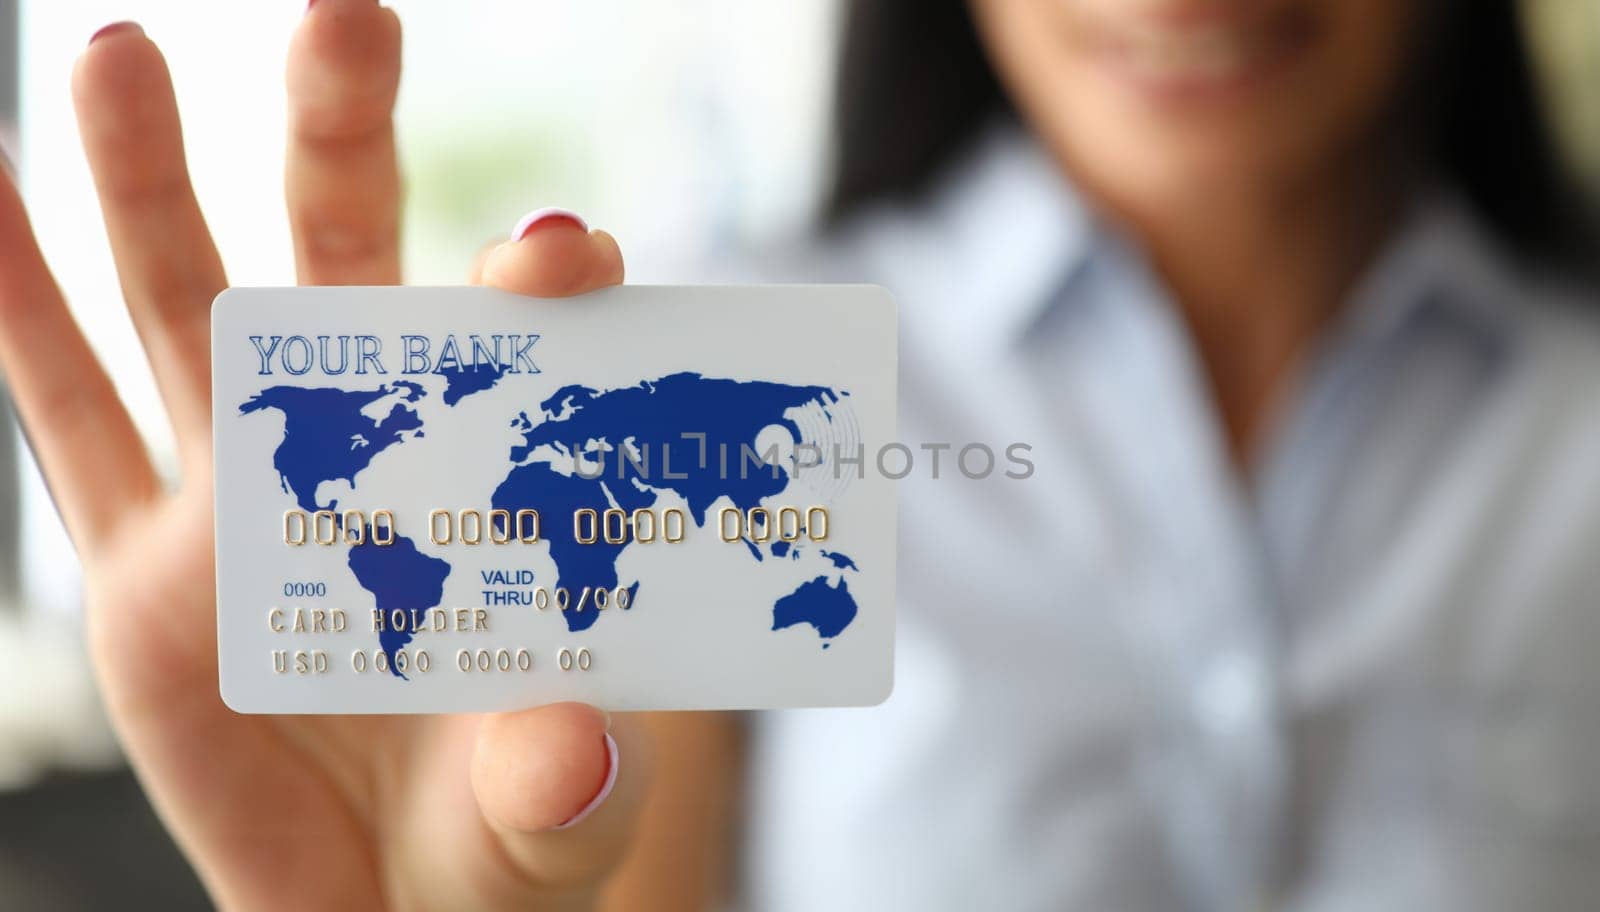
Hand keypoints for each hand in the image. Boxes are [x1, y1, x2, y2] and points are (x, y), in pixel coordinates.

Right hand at [0, 4, 642, 908]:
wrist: (395, 908)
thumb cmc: (504, 840)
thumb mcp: (548, 818)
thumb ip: (562, 785)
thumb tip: (575, 754)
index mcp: (489, 486)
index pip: (523, 350)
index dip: (542, 285)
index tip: (566, 253)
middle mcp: (365, 458)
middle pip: (350, 264)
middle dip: (343, 140)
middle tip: (348, 15)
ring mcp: (243, 495)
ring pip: (188, 306)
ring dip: (151, 179)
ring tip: (117, 52)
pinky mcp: (144, 559)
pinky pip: (59, 414)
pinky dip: (10, 301)